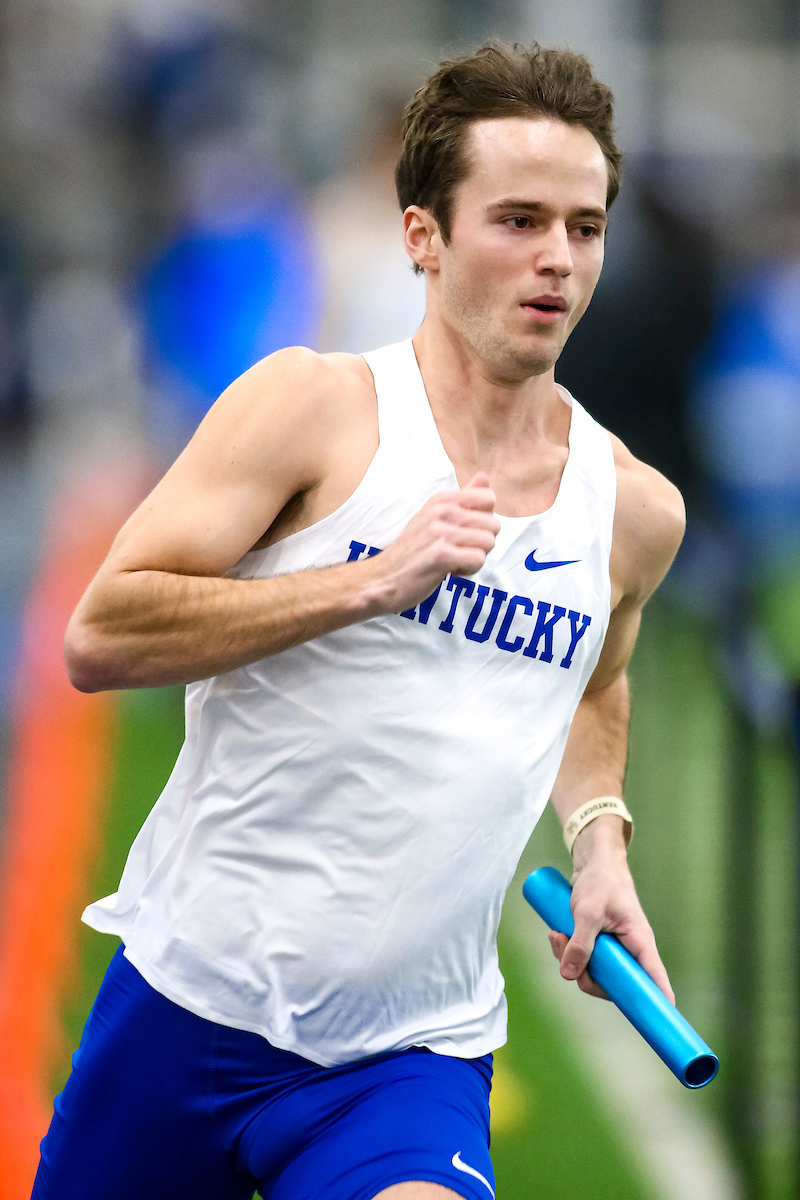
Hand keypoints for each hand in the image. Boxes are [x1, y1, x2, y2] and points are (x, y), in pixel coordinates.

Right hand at [363, 472, 499, 613]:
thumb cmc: (412, 551)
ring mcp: (440, 532)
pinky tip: (450, 571)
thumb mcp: (434, 516)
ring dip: (474, 558)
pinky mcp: (441, 555)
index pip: (488, 498)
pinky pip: (478, 559)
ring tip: (453, 560)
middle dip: (482, 544)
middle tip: (459, 551)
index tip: (465, 532)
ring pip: (488, 543)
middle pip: (493, 524)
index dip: (484, 520)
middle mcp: (441, 511)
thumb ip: (463, 498)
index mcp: (441, 499)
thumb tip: (484, 477)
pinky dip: (468, 570)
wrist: (382, 579)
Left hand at [548, 819, 674, 1003]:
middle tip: (564, 952)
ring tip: (556, 935)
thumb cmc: (600, 881)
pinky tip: (556, 934)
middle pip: (615, 985)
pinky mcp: (599, 942)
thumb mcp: (588, 912)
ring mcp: (614, 948)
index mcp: (640, 943)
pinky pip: (584, 959)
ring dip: (570, 959)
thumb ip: (580, 943)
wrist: (593, 861)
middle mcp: (630, 950)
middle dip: (585, 975)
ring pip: (594, 972)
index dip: (658, 1003)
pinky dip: (567, 951)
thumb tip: (569, 976)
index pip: (655, 979)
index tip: (660, 1023)